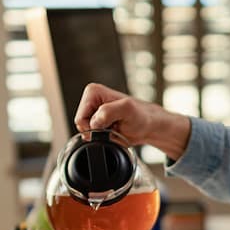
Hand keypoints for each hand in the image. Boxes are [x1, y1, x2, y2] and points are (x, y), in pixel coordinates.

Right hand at [74, 83, 191, 158]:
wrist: (149, 126)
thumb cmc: (142, 115)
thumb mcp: (127, 110)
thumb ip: (108, 112)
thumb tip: (94, 121)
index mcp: (93, 92)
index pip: (80, 118)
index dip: (95, 126)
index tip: (111, 122)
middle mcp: (91, 100)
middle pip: (81, 126)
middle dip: (98, 131)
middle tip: (114, 125)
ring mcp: (93, 112)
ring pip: (87, 133)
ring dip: (102, 135)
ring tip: (115, 127)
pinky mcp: (97, 122)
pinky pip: (93, 136)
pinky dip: (104, 138)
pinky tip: (114, 131)